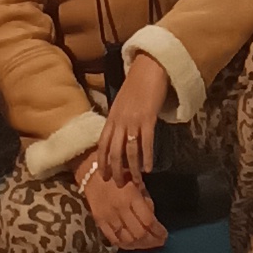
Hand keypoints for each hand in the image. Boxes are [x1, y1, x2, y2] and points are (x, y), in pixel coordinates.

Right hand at [78, 157, 164, 251]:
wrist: (91, 174)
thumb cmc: (118, 174)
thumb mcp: (136, 181)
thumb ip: (145, 200)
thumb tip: (153, 218)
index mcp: (131, 196)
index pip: (148, 220)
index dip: (158, 231)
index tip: (164, 234)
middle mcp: (120, 209)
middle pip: (139, 233)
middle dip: (152, 241)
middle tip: (159, 241)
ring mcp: (109, 217)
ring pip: (127, 240)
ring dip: (140, 245)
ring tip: (148, 244)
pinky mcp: (100, 222)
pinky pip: (114, 240)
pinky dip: (125, 245)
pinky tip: (133, 244)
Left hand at [94, 47, 170, 184]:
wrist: (150, 67)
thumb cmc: (137, 84)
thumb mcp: (122, 103)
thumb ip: (119, 119)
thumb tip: (118, 138)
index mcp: (112, 116)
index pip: (102, 144)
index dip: (102, 162)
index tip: (104, 177)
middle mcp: (120, 120)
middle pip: (114, 151)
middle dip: (116, 170)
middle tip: (120, 185)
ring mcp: (133, 119)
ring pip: (129, 150)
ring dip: (133, 169)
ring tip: (138, 182)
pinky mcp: (148, 118)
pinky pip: (146, 142)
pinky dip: (147, 157)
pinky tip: (149, 168)